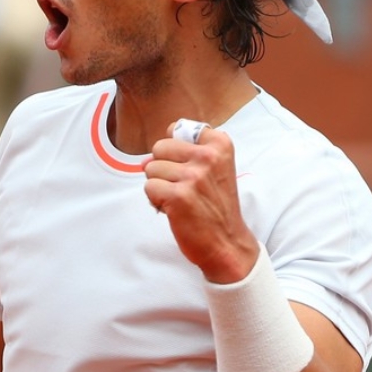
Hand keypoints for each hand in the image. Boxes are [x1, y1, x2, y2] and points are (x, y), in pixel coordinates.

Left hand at [143, 124, 261, 283]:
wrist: (227, 242)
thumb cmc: (215, 206)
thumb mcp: (214, 169)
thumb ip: (184, 153)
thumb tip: (144, 160)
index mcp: (220, 144)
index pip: (176, 129)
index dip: (175, 151)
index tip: (192, 168)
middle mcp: (208, 157)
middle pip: (160, 147)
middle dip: (164, 168)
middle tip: (184, 188)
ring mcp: (193, 176)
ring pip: (151, 168)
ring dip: (160, 186)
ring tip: (181, 200)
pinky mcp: (178, 196)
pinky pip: (149, 187)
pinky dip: (156, 201)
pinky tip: (175, 210)